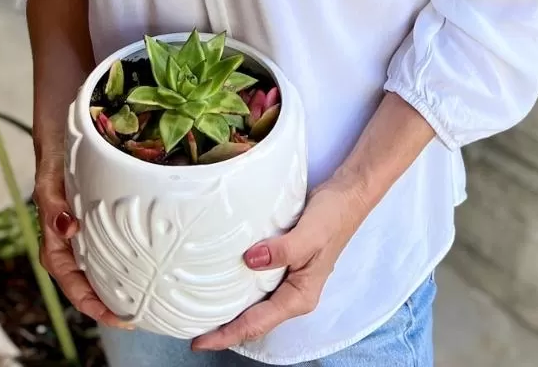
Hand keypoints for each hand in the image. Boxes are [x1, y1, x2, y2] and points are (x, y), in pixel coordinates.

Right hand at [34, 165, 133, 329]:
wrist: (63, 138)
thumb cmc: (55, 163)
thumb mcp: (49, 183)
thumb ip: (53, 208)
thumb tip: (67, 229)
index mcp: (55, 246)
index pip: (73, 286)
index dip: (93, 305)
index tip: (116, 317)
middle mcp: (71, 246)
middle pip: (90, 285)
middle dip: (110, 305)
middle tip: (139, 317)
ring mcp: (86, 237)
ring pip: (102, 271)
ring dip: (120, 287)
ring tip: (146, 300)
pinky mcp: (100, 224)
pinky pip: (113, 249)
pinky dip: (126, 262)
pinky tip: (144, 266)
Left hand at [190, 184, 365, 351]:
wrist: (346, 195)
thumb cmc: (332, 217)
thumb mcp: (309, 234)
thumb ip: (282, 250)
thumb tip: (250, 260)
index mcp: (299, 296)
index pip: (257, 323)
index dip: (227, 334)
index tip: (199, 341)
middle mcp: (292, 294)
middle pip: (253, 320)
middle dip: (224, 329)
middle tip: (190, 328)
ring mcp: (288, 280)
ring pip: (254, 304)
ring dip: (229, 309)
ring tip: (199, 310)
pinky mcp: (283, 264)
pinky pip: (256, 283)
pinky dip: (238, 286)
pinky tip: (221, 278)